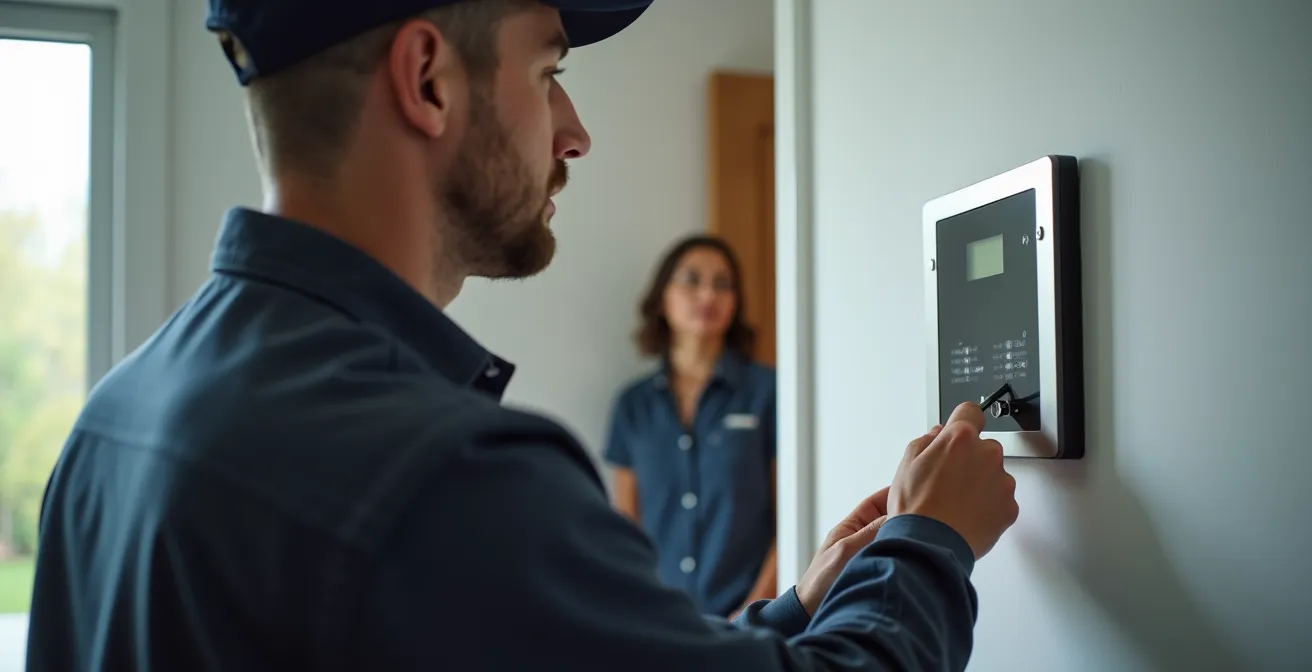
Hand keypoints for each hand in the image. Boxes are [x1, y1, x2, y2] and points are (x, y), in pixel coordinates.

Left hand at [795, 426, 942, 615]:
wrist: (811, 614)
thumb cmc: (820, 582)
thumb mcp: (846, 551)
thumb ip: (871, 533)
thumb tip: (898, 514)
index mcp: (851, 527)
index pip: (877, 503)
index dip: (894, 493)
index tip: (915, 485)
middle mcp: (862, 539)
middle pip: (890, 520)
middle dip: (907, 514)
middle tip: (930, 507)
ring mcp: (871, 557)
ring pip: (896, 540)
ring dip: (910, 536)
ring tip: (931, 530)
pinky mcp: (878, 574)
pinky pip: (897, 559)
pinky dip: (909, 555)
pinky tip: (923, 555)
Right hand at [889, 402, 1018, 558]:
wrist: (930, 546)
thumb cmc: (917, 508)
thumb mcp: (906, 464)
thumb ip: (926, 441)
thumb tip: (938, 434)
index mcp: (960, 438)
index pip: (970, 412)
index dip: (962, 422)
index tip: (960, 432)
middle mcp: (987, 454)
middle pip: (983, 446)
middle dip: (969, 459)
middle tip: (948, 480)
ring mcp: (1002, 481)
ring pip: (994, 474)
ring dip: (981, 483)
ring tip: (956, 502)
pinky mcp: (1010, 506)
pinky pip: (1001, 499)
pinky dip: (989, 506)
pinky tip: (967, 515)